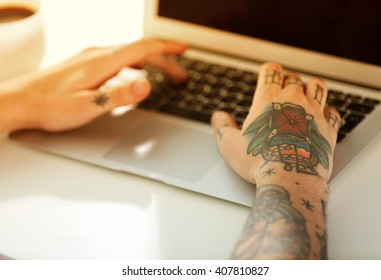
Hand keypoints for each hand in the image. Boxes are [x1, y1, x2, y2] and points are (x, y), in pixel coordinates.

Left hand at [1, 39, 186, 131]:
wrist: (19, 101)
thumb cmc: (50, 105)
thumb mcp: (89, 105)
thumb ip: (120, 95)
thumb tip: (148, 85)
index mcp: (103, 62)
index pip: (143, 48)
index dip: (166, 48)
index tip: (183, 49)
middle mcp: (98, 54)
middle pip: (140, 51)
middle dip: (165, 60)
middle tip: (181, 73)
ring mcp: (90, 57)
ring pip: (129, 54)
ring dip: (151, 61)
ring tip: (164, 71)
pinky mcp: (85, 64)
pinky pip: (117, 58)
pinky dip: (134, 63)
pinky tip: (134, 72)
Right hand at [211, 62, 339, 183]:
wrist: (290, 176)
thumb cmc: (258, 161)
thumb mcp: (230, 144)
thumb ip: (223, 127)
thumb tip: (218, 116)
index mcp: (268, 99)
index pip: (272, 70)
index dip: (269, 71)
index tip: (268, 77)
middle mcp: (293, 100)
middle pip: (294, 78)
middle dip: (288, 82)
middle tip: (283, 93)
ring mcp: (314, 112)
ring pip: (318, 87)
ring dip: (311, 89)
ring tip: (306, 97)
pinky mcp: (329, 129)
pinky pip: (334, 112)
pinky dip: (329, 113)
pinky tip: (323, 118)